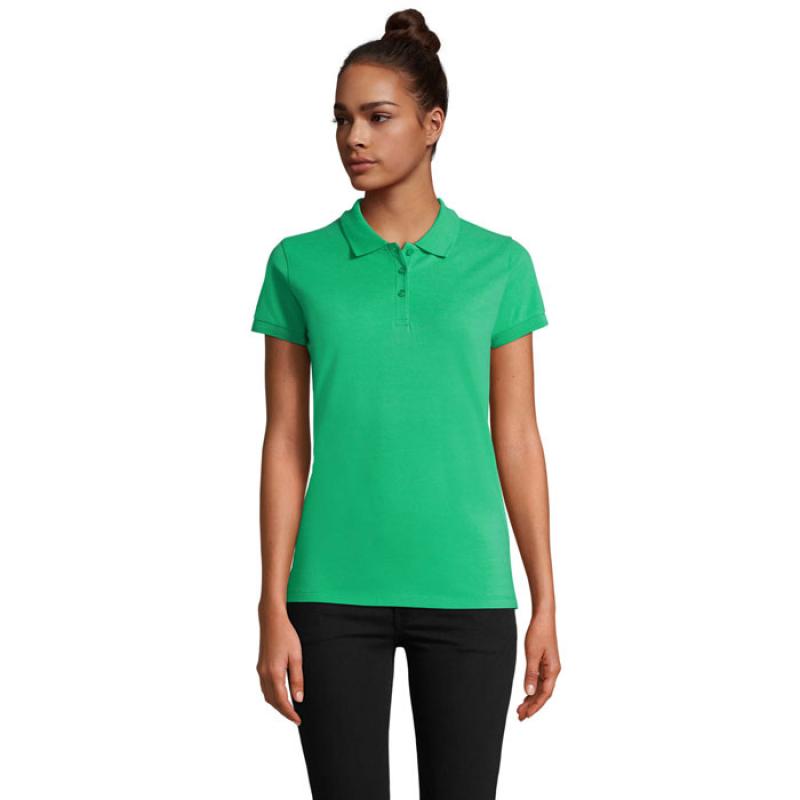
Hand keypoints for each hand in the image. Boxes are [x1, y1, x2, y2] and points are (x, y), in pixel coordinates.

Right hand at [256, 606, 303, 725]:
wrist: (272, 621)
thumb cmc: (286, 636)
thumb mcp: (296, 657)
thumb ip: (297, 679)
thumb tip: (298, 699)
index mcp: (274, 674)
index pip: (281, 701)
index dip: (290, 713)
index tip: (298, 720)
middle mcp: (264, 674)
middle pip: (272, 701)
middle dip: (283, 711)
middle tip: (296, 717)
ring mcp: (260, 670)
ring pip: (267, 695)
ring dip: (277, 704)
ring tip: (290, 709)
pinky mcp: (260, 666)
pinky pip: (265, 687)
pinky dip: (272, 696)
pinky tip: (280, 694)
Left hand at [516, 611, 559, 720]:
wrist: (543, 617)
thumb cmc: (539, 633)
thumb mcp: (532, 654)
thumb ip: (531, 673)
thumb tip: (530, 692)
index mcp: (553, 670)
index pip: (545, 694)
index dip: (535, 706)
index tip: (526, 715)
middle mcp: (553, 670)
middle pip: (543, 694)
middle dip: (532, 706)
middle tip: (520, 716)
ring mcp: (549, 667)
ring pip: (541, 688)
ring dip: (532, 699)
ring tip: (521, 708)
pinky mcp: (545, 662)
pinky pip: (540, 681)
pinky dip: (533, 689)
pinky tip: (526, 694)